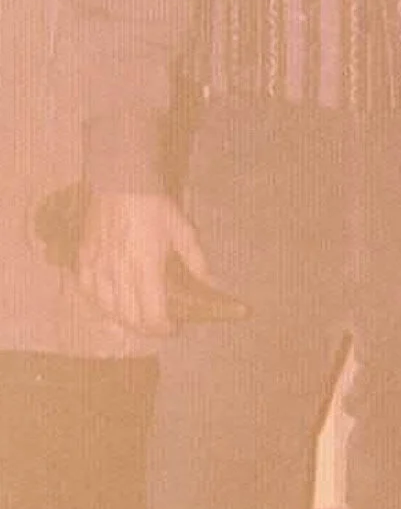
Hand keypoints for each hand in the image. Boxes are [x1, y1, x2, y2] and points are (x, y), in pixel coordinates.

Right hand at [77, 191, 209, 335]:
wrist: (122, 180)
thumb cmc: (155, 205)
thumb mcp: (183, 231)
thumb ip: (196, 261)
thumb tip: (209, 283)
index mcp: (146, 268)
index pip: (152, 316)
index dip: (163, 329)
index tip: (174, 327)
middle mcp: (119, 273)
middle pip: (129, 319)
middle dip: (146, 328)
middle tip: (159, 325)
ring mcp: (98, 267)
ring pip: (106, 309)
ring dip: (123, 320)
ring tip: (137, 317)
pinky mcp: (83, 258)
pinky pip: (87, 291)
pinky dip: (99, 303)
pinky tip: (110, 304)